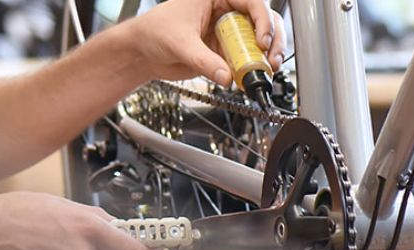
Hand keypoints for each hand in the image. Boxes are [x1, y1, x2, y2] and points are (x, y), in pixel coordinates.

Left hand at [120, 0, 286, 85]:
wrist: (142, 53)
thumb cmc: (153, 32)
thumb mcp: (180, 43)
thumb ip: (203, 61)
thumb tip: (225, 75)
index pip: (251, 2)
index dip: (262, 20)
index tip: (261, 40)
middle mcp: (226, 12)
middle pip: (262, 20)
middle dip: (271, 39)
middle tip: (269, 58)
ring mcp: (226, 32)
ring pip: (257, 40)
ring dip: (266, 54)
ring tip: (267, 68)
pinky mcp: (223, 51)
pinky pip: (244, 58)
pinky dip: (251, 67)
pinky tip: (252, 77)